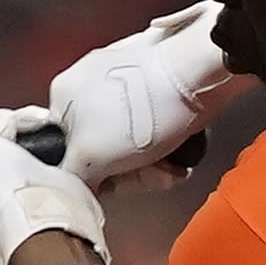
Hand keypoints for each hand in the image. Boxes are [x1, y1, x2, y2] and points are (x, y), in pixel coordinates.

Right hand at [47, 0, 237, 187]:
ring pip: (130, 146)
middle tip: (143, 175)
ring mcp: (126, 86)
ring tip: (166, 167)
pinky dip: (166, 152)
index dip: (87, 174)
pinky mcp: (157, 90)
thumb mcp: (90, 156)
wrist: (202, 73)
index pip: (64, 149)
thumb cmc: (149, 101)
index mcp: (63, 92)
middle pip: (101, 150)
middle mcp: (91, 85)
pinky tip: (176, 159)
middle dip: (126, 173)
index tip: (106, 184)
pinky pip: (154, 134)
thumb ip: (72, 177)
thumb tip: (74, 192)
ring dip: (150, 167)